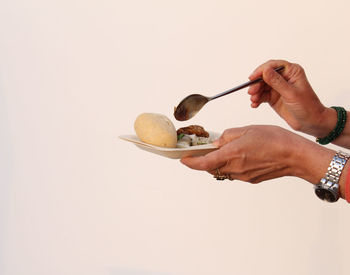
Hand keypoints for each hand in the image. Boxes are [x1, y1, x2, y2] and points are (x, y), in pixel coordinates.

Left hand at [181, 125, 333, 184]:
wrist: (295, 156)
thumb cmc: (274, 140)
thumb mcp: (247, 130)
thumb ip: (228, 136)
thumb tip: (218, 142)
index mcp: (232, 154)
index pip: (204, 163)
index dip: (191, 163)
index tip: (183, 160)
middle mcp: (235, 168)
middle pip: (211, 168)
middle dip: (205, 161)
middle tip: (205, 150)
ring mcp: (243, 176)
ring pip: (223, 171)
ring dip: (219, 163)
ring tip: (227, 150)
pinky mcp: (251, 179)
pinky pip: (235, 173)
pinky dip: (232, 165)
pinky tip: (242, 155)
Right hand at [248, 60, 335, 137]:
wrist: (311, 123)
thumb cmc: (307, 107)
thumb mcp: (291, 94)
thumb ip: (277, 82)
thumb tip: (265, 70)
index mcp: (292, 72)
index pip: (273, 66)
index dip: (261, 71)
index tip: (252, 78)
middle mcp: (284, 78)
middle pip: (265, 76)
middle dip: (256, 84)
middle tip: (251, 92)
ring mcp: (278, 88)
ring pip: (261, 86)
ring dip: (255, 93)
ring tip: (254, 101)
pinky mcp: (274, 97)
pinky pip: (262, 95)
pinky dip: (257, 99)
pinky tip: (255, 105)